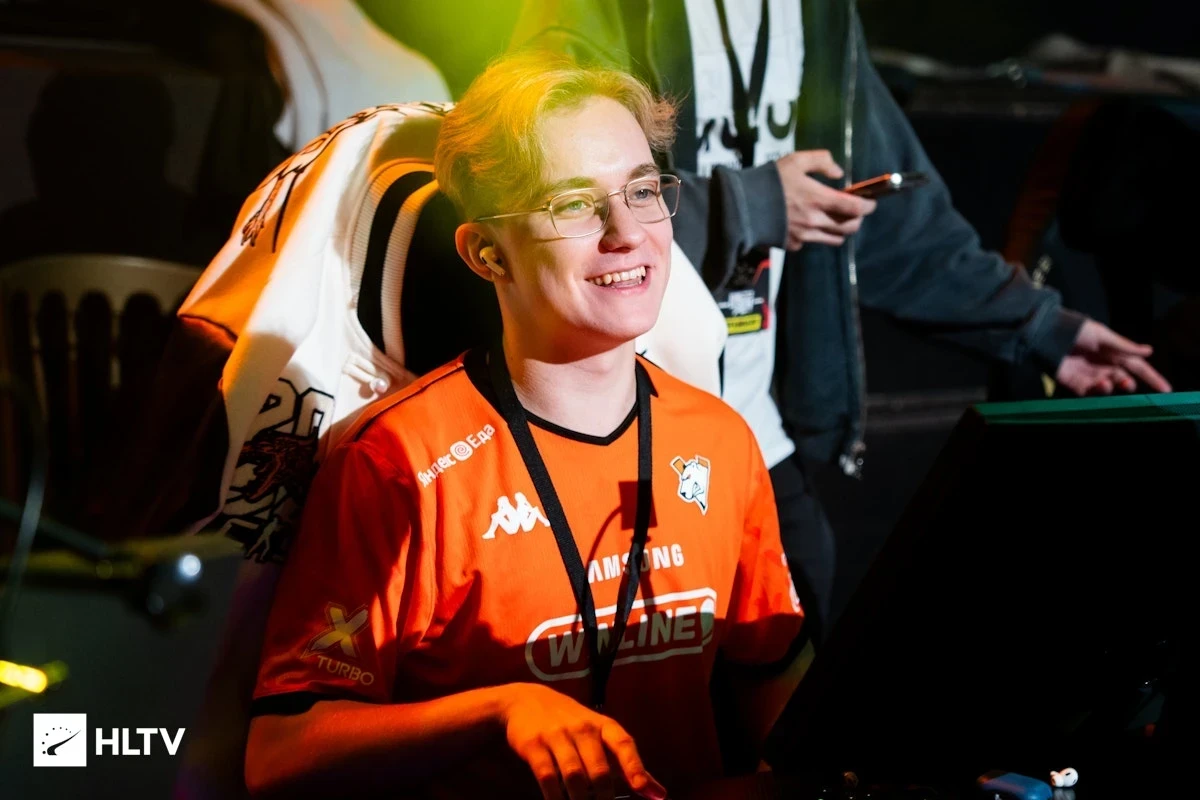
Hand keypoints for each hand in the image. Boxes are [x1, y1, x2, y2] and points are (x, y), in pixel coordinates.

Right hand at [499, 683, 666, 799]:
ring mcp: (557, 735)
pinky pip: (547, 777)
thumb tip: (660, 795)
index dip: (634, 767)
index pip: (624, 743)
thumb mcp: (601, 735)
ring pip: (574, 776)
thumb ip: (629, 765)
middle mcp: (582, 728)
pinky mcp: (534, 745)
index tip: (642, 791)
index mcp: (604, 726)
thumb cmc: (572, 724)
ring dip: (580, 799)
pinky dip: (555, 796)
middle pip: (599, 769)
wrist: (525, 700)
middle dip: (603, 796)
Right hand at [775, 150, 876, 248]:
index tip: (871, 203)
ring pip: (834, 239)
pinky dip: (815, 236)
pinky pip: (811, 243)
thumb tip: (838, 172)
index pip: (855, 208)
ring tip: (835, 221)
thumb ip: (821, 161)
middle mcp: (815, 221)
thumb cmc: (769, 181)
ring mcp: (804, 236)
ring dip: (840, 231)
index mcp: (819, 199)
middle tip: (855, 212)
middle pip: (849, 228)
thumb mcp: (795, 160)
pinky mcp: (792, 245)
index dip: (868, 206)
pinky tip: (807, 226)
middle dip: (857, 220)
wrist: (742, 206)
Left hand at [1055, 319, 1172, 394]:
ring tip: (1111, 383)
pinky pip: (1091, 393)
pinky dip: (1098, 392)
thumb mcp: (1102, 335)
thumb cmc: (1076, 330)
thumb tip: (1149, 351)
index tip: (1166, 389)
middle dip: (1129, 384)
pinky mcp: (1076, 384)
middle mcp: (1105, 366)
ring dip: (1114, 388)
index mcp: (1114, 353)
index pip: (1138, 367)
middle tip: (1127, 383)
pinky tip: (1100, 385)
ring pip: (1109, 388)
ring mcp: (1091, 376)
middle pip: (1124, 380)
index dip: (1152, 377)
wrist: (1047, 335)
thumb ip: (1124, 346)